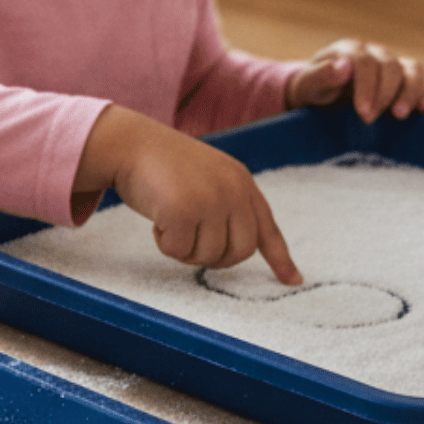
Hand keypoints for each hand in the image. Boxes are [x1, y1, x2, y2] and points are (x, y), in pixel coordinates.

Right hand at [80, 106, 302, 284]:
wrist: (130, 143)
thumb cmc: (161, 164)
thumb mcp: (207, 177)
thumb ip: (226, 203)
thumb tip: (234, 245)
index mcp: (242, 182)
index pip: (267, 227)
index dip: (280, 258)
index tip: (293, 280)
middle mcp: (233, 191)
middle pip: (240, 251)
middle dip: (213, 257)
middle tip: (189, 243)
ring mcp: (210, 200)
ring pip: (208, 256)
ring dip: (184, 250)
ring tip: (169, 223)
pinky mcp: (183, 211)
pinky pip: (178, 251)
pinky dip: (164, 243)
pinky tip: (156, 220)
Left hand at [287, 38, 423, 122]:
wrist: (321, 99)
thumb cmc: (313, 90)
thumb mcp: (308, 85)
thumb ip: (320, 75)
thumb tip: (344, 66)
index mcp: (350, 50)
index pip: (364, 62)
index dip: (366, 86)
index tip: (362, 112)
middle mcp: (375, 54)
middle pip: (390, 66)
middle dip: (383, 94)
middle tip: (370, 118)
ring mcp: (394, 68)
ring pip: (413, 71)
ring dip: (410, 93)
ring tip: (398, 115)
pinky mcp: (406, 86)